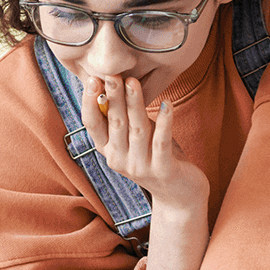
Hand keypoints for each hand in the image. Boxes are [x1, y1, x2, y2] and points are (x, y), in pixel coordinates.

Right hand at [82, 75, 209, 269]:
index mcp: (109, 151)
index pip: (92, 125)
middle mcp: (120, 161)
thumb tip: (114, 83)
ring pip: (136, 130)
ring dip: (134, 104)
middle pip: (114, 124)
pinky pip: (162, 142)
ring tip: (133, 82)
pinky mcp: (163, 170)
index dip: (90, 103)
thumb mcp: (136, 138)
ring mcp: (140, 167)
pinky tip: (168, 104)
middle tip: (112, 74)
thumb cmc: (157, 157)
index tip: (92, 80)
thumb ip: (125, 118)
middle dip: (113, 97)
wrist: (179, 195)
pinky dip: (165, 122)